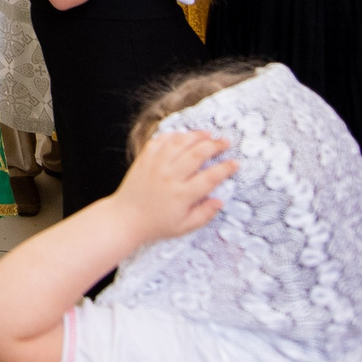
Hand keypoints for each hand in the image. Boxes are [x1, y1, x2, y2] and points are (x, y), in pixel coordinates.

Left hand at [108, 129, 234, 245]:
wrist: (125, 217)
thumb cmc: (157, 224)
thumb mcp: (184, 227)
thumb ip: (204, 214)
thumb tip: (220, 201)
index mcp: (182, 195)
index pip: (210, 177)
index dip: (225, 168)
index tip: (235, 163)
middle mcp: (170, 176)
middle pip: (197, 154)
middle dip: (215, 146)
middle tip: (225, 142)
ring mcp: (156, 165)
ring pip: (180, 142)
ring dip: (196, 136)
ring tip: (208, 134)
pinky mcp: (145, 158)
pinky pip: (161, 140)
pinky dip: (174, 135)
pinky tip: (184, 136)